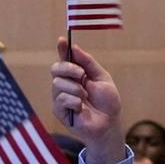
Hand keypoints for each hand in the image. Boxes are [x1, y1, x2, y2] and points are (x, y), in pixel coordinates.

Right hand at [50, 38, 124, 163]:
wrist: (109, 123)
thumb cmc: (107, 103)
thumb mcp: (102, 78)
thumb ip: (88, 63)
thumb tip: (75, 48)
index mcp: (76, 75)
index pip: (65, 59)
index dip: (62, 49)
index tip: (62, 40)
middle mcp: (65, 84)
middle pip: (56, 68)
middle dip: (69, 68)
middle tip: (82, 75)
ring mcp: (60, 97)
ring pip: (57, 84)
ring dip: (75, 89)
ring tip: (85, 97)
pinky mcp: (58, 111)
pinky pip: (60, 99)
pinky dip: (74, 101)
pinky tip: (81, 108)